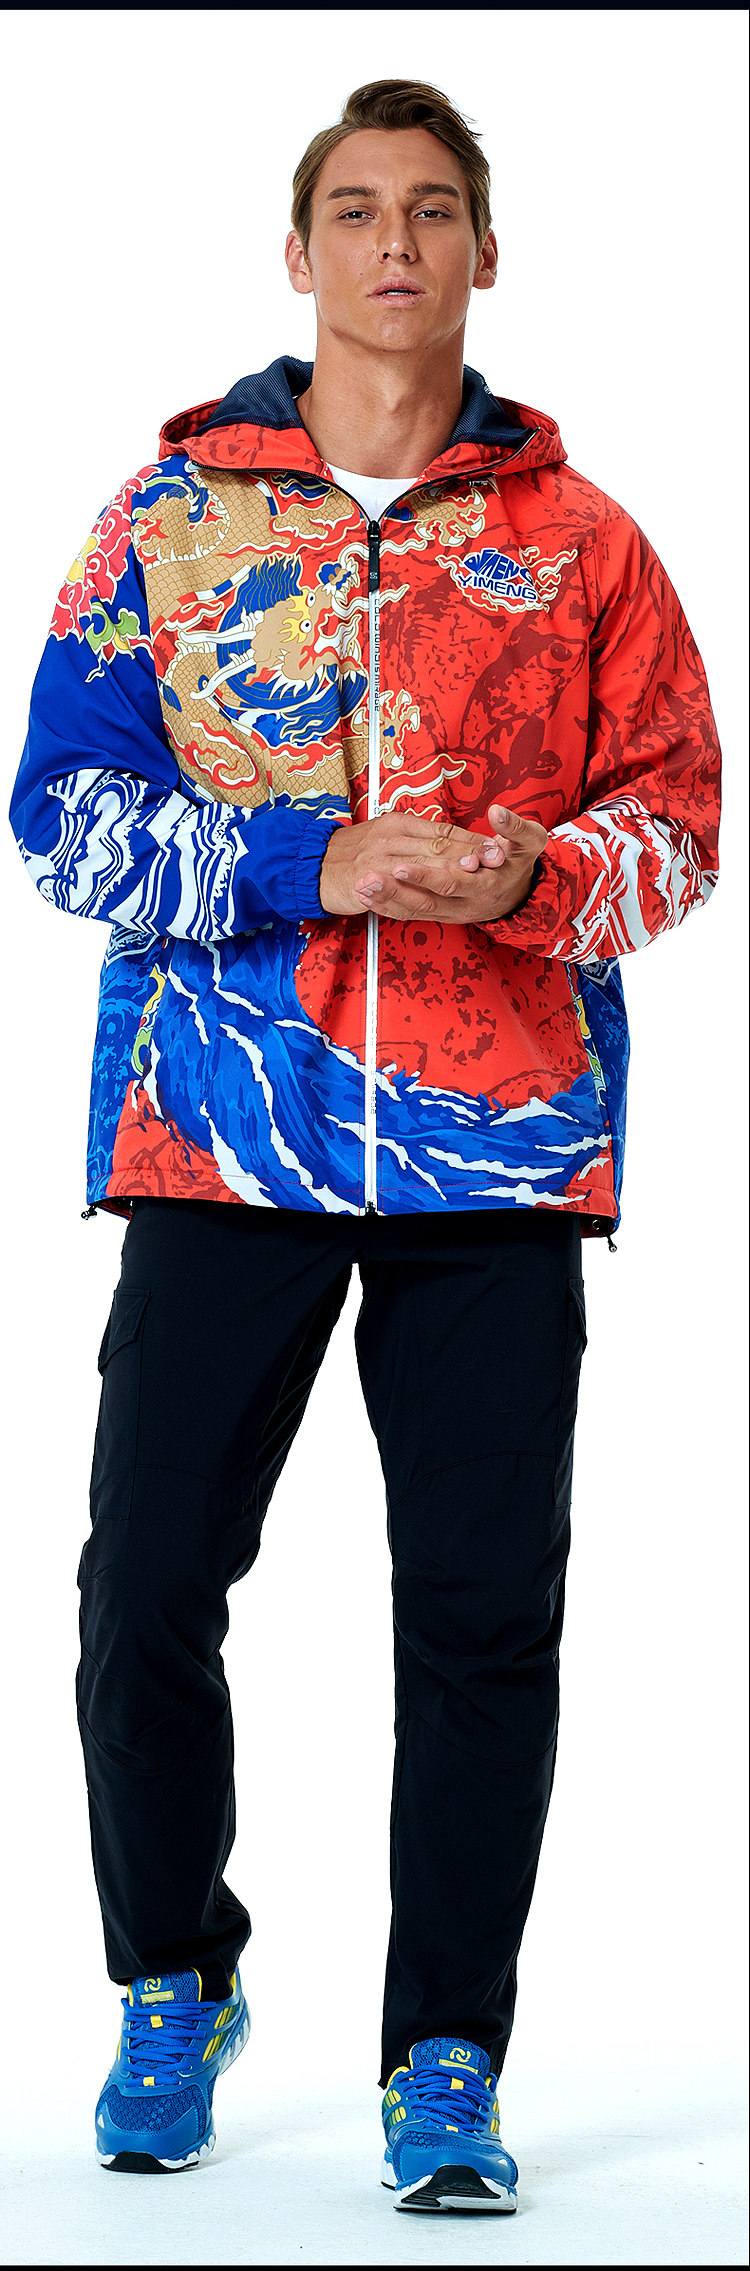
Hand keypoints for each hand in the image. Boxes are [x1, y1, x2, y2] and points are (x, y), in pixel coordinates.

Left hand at [351, 803, 547, 923]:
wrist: (517, 893)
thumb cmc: (519, 864)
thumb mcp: (530, 842)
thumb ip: (516, 828)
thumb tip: (498, 812)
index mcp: (486, 885)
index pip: (452, 882)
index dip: (427, 875)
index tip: (402, 865)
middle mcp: (465, 904)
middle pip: (426, 900)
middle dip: (395, 890)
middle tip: (368, 877)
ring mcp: (449, 911)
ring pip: (414, 910)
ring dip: (386, 900)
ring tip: (361, 886)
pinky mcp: (438, 912)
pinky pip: (410, 914)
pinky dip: (388, 908)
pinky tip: (367, 898)